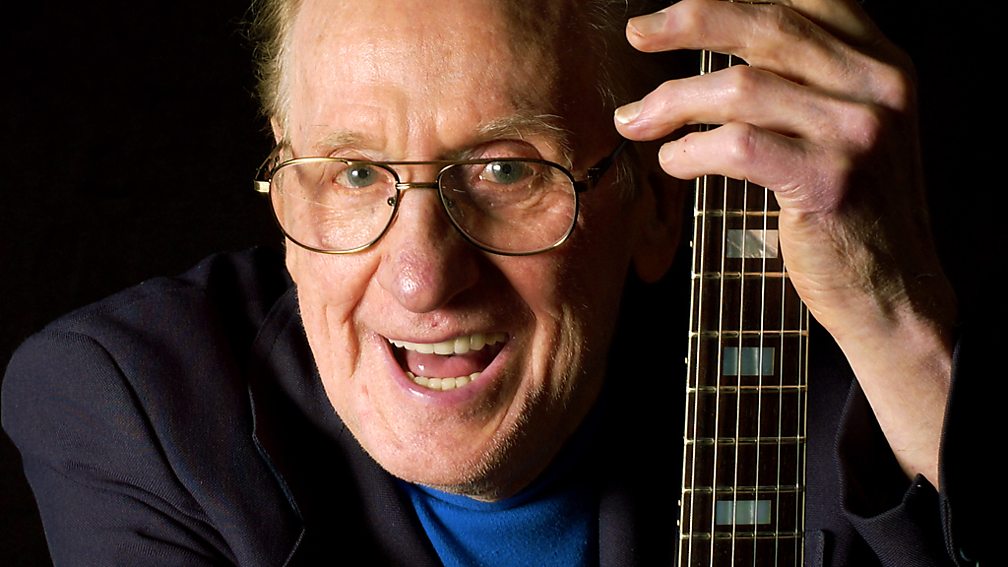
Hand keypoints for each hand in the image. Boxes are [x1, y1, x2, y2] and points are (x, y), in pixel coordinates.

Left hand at [615, 0, 955, 485]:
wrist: (892, 289)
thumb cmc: (850, 208)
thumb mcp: (844, 126)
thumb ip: (803, 79)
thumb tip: (717, 40)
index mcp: (880, 61)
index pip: (802, 0)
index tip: (674, 10)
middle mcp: (878, 84)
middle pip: (767, 27)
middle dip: (690, 22)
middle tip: (638, 32)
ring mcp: (858, 132)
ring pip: (741, 87)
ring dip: (671, 101)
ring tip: (635, 121)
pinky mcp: (830, 180)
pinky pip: (737, 145)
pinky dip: (690, 150)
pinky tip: (672, 161)